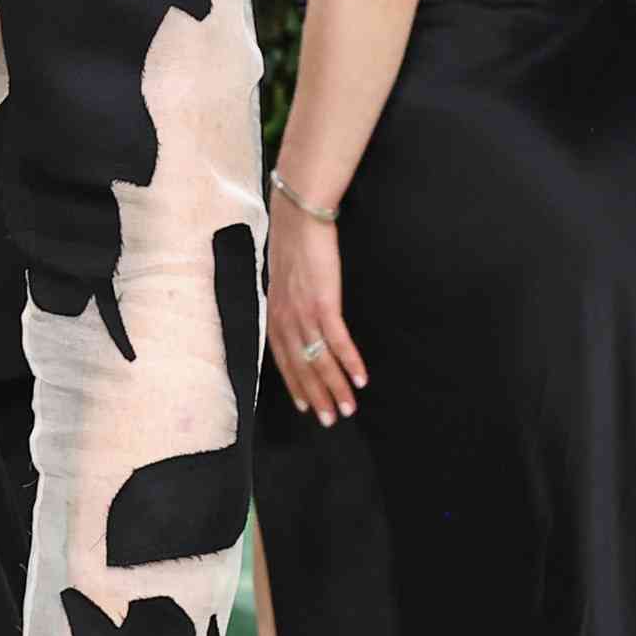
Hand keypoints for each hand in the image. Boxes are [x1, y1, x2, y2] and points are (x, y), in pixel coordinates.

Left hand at [267, 190, 365, 422]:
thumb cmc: (295, 243)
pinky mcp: (323, 302)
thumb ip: (289, 302)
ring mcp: (304, 312)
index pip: (284, 360)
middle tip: (331, 420)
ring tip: (349, 408)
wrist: (299, 215)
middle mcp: (285, 319)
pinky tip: (361, 378)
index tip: (307, 406)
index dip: (296, 385)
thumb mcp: (284, 279)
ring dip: (335, 387)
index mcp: (275, 315)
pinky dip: (349, 361)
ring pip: (319, 360)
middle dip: (317, 396)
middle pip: (302, 367)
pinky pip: (337, 340)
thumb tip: (298, 316)